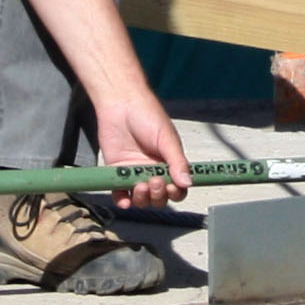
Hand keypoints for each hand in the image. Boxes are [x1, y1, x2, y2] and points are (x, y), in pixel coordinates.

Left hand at [88, 93, 192, 209]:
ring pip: (141, 199)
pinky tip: (124, 199)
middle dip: (158, 195)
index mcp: (169, 163)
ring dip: (142, 199)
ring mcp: (135, 173)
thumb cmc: (146, 115)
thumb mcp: (166, 138)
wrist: (120, 103)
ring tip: (140, 186)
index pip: (177, 187)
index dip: (175, 192)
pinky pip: (120, 194)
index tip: (171, 187)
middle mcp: (153, 171)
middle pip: (160, 197)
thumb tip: (187, 182)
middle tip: (154, 182)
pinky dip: (122, 201)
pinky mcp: (117, 172)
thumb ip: (177, 162)